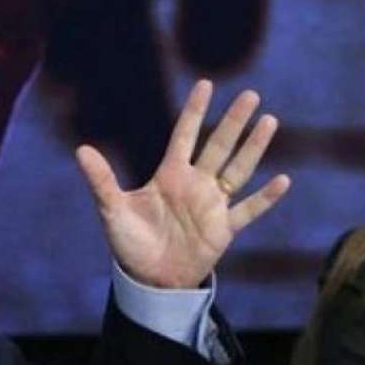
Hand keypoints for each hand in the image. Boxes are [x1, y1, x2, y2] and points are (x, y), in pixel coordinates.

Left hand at [76, 79, 289, 288]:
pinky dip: (265, 197)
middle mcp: (195, 185)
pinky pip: (248, 209)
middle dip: (234, 121)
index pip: (185, 135)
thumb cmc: (130, 244)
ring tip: (269, 121)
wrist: (149, 280)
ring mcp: (212, 205)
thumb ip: (101, 180)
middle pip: (219, 146)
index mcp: (170, 175)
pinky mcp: (224, 229)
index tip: (206, 84)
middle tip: (250, 94)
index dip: (195, 111)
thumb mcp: (112, 210)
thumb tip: (81, 149)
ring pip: (238, 170)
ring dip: (253, 148)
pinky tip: (283, 179)